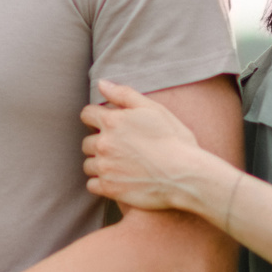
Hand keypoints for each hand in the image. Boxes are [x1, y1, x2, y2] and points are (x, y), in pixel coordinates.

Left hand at [81, 79, 237, 223]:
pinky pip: (92, 185)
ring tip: (120, 166)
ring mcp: (105, 167)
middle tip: (120, 148)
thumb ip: (124, 94)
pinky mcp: (109, 188)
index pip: (86, 114)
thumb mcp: (153, 109)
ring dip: (99, 164)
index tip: (107, 125)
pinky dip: (101, 183)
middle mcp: (104, 144)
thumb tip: (101, 83)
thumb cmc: (174, 140)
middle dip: (100, 143)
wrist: (185, 175)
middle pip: (87, 142)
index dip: (95, 118)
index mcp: (112, 122)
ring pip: (89, 164)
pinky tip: (118, 181)